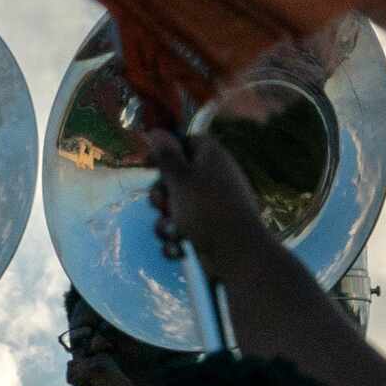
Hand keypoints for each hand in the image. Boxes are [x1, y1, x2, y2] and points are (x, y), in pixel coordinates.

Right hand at [146, 126, 269, 271]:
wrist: (237, 255)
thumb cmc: (207, 209)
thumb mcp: (181, 178)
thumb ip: (166, 156)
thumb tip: (156, 131)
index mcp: (212, 158)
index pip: (187, 142)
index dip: (166, 150)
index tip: (148, 162)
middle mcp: (213, 180)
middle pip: (175, 178)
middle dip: (161, 195)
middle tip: (163, 204)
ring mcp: (211, 207)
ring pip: (174, 208)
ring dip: (166, 223)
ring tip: (173, 231)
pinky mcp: (208, 232)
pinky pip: (181, 231)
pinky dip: (177, 240)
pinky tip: (179, 248)